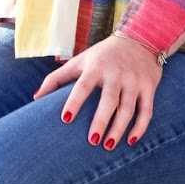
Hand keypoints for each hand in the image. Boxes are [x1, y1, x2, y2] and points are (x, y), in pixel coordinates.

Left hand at [33, 34, 162, 149]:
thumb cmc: (103, 55)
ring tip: (107, 146)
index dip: (74, 101)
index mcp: (96, 66)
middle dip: (101, 120)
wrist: (140, 37)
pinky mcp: (149, 87)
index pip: (83, 85)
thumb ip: (57, 78)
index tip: (65, 119)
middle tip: (92, 141)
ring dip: (119, 128)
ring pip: (128, 108)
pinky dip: (140, 127)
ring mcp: (134, 80)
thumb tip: (35, 98)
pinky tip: (130, 141)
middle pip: (109, 100)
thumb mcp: (80, 61)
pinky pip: (146, 110)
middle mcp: (116, 73)